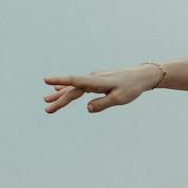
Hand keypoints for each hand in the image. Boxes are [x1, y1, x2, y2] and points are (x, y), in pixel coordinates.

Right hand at [42, 65, 158, 113]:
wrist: (142, 76)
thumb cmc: (132, 87)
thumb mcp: (119, 98)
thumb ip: (102, 104)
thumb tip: (87, 109)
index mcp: (96, 81)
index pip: (74, 81)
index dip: (60, 81)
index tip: (46, 80)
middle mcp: (92, 78)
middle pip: (72, 90)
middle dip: (59, 100)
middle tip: (47, 110)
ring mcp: (93, 79)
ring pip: (74, 88)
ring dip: (60, 94)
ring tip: (46, 100)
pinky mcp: (96, 81)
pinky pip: (79, 86)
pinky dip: (68, 88)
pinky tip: (58, 88)